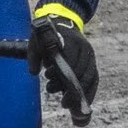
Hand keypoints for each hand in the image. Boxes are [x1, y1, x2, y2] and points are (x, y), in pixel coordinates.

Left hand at [30, 3, 97, 122]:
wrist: (62, 22)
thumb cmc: (47, 35)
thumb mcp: (36, 41)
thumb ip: (34, 56)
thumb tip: (34, 73)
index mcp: (71, 41)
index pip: (70, 62)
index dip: (62, 76)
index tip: (50, 85)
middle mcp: (85, 48)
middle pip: (83, 73)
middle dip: (73, 91)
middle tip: (63, 103)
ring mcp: (91, 55)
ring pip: (92, 78)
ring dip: (82, 95)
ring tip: (69, 105)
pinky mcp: (92, 62)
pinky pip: (94, 79)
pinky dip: (89, 93)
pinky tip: (84, 104)